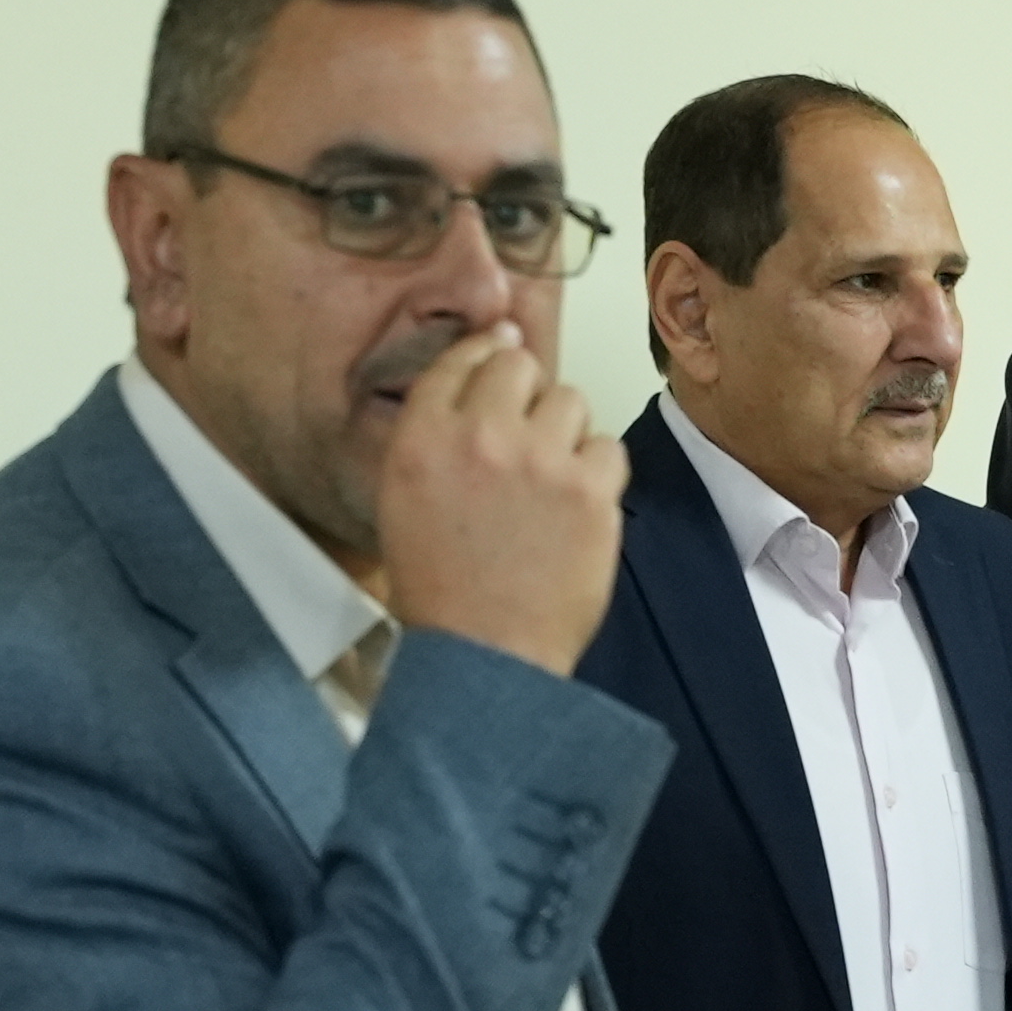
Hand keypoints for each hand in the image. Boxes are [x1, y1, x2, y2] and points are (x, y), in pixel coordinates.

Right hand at [376, 324, 627, 671]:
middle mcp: (481, 437)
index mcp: (423, 439)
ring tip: (550, 481)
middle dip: (527, 395)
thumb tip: (480, 379)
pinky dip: (598, 472)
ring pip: (570, 400)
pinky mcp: (591, 492)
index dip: (488, 355)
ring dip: (565, 432)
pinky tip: (577, 506)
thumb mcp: (403, 500)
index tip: (503, 356)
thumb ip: (434, 436)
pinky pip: (608, 448)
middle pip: (521, 366)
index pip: (462, 360)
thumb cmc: (443, 590)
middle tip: (528, 439)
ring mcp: (540, 461)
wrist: (485, 654)